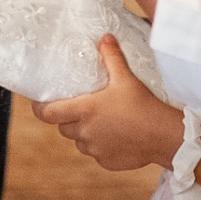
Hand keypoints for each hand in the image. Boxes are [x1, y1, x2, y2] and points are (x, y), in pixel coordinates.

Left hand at [32, 35, 182, 172]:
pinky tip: (115, 135)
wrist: (162, 135)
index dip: (39, 109)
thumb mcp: (125, 77)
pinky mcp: (106, 162)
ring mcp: (94, 149)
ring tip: (100, 121)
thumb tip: (104, 37)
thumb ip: (111, 57)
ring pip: (79, 141)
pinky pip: (96, 152)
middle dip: (67, 118)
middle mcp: (84, 132)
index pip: (47, 114)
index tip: (38, 103)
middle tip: (79, 107)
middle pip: (63, 127)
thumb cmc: (142, 104)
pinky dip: (100, 145)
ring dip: (84, 132)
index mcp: (84, 111)